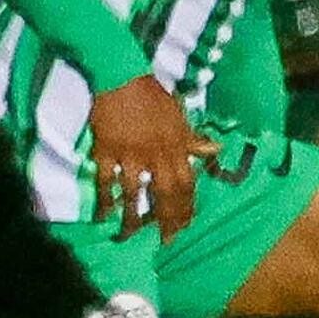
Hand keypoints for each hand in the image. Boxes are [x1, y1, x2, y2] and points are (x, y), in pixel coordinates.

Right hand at [87, 72, 204, 238]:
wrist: (122, 77)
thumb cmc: (152, 95)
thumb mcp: (179, 115)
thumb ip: (193, 138)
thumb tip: (215, 150)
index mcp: (176, 145)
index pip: (186, 183)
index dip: (187, 206)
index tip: (185, 225)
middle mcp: (156, 154)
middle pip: (165, 194)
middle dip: (166, 220)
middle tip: (164, 240)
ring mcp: (131, 155)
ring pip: (135, 194)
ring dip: (133, 219)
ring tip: (130, 237)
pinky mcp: (107, 151)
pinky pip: (106, 182)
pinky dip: (105, 201)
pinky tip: (103, 217)